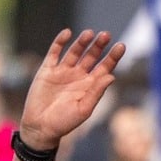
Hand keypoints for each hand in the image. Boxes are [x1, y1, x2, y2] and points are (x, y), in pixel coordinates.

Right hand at [19, 30, 125, 150]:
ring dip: (82, 42)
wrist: (39, 128)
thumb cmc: (63, 123)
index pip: (104, 67)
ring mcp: (62, 71)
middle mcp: (78, 76)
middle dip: (99, 45)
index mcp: (89, 85)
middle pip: (91, 56)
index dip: (113, 57)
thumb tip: (111, 76)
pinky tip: (67, 33)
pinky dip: (60, 42)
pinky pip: (54, 52)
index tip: (121, 46)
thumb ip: (96, 92)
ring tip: (90, 33)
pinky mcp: (47, 70)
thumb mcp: (83, 109)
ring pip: (75, 51)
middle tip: (106, 35)